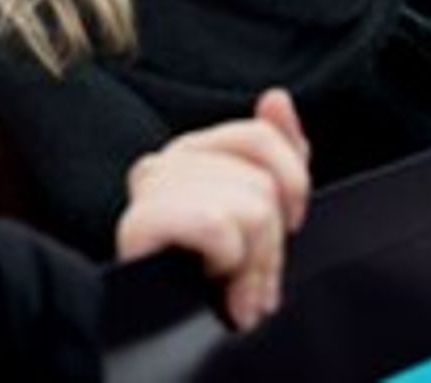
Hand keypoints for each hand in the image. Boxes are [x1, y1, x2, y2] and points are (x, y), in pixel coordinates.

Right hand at [114, 88, 310, 331]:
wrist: (158, 332)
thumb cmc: (207, 278)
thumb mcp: (255, 214)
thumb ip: (276, 153)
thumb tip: (276, 98)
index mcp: (193, 153)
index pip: (261, 136)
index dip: (292, 183)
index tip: (290, 224)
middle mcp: (166, 163)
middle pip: (261, 184)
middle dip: (270, 246)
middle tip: (251, 281)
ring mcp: (149, 191)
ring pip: (247, 209)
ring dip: (250, 264)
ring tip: (233, 291)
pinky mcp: (139, 225)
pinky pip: (215, 225)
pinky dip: (226, 259)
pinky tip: (211, 281)